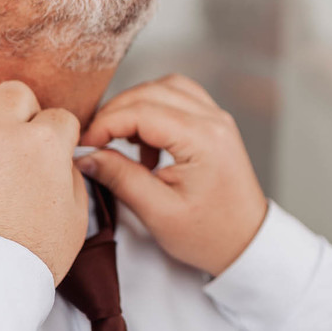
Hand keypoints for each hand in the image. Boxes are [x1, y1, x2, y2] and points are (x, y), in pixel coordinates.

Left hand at [0, 81, 88, 283]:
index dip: (61, 136)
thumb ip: (68, 172)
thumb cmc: (34, 252)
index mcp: (44, 143)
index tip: (55, 152)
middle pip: (13, 94)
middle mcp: (2, 135)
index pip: (59, 116)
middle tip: (22, 140)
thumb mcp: (76, 212)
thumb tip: (59, 158)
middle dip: (22, 110)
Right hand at [78, 75, 267, 276]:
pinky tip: (147, 145)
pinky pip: (178, 99)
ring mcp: (217, 118)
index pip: (142, 111)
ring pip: (165, 88)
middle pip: (151, 91)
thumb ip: (121, 178)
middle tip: (95, 141)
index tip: (85, 144)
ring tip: (122, 142)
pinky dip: (155, 111)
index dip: (106, 123)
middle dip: (116, 112)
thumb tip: (86, 156)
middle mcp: (214, 120)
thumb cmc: (209, 234)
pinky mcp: (214, 124)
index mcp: (203, 139)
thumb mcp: (158, 212)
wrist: (246, 242)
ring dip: (136, 107)